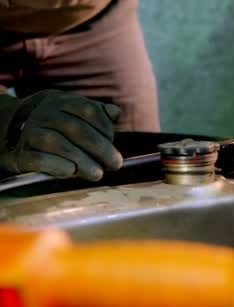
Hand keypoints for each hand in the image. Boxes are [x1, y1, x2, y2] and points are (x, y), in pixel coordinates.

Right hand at [0, 90, 122, 180]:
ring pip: (56, 143)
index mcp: (63, 102)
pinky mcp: (20, 154)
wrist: (14, 133)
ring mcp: (30, 132)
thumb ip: (99, 114)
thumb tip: (115, 113)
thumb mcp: (77, 114)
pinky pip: (37, 159)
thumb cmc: (59, 126)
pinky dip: (55, 165)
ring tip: (97, 173)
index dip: (105, 128)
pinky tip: (70, 171)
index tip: (114, 143)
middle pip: (75, 128)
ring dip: (81, 159)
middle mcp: (46, 114)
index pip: (88, 111)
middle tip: (115, 164)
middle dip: (99, 148)